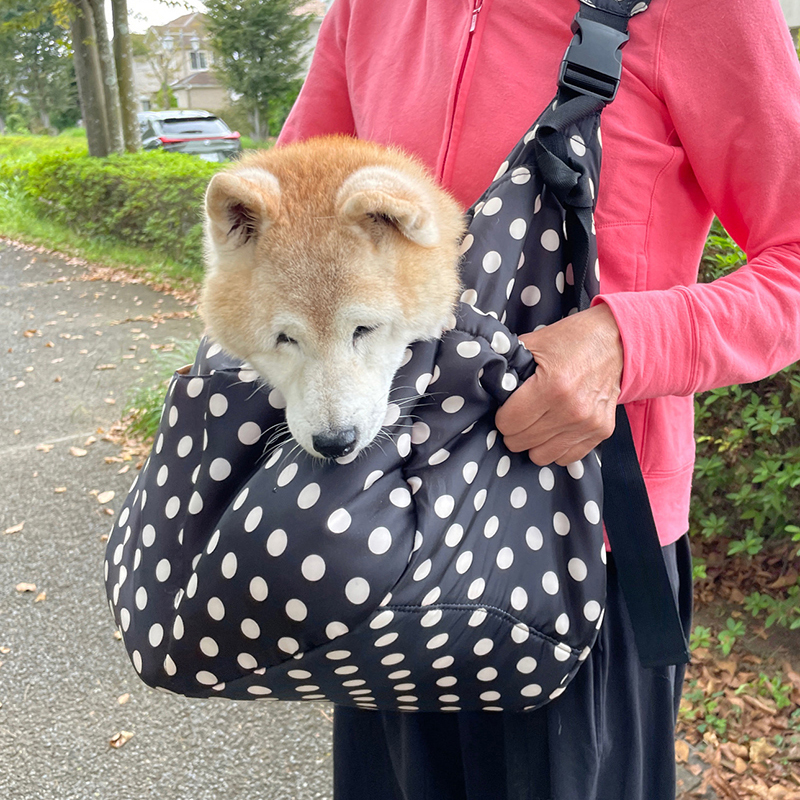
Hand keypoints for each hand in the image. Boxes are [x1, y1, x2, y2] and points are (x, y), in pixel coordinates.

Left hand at [495, 303, 622, 465]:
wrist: (618, 340)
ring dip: (533, 442)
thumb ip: (508, 364)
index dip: (501, 416)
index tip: (506, 407)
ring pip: (541, 456)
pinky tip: (554, 429)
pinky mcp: (602, 432)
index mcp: (552, 386)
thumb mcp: (535, 343)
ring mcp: (588, 424)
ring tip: (536, 424)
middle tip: (519, 415)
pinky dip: (556, 447)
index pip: (508, 423)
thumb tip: (484, 380)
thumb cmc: (572, 340)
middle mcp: (571, 410)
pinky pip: (567, 458)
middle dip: (514, 430)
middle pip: (521, 442)